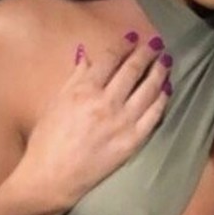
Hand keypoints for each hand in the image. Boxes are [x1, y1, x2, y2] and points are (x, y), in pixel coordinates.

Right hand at [18, 33, 172, 206]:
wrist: (52, 177)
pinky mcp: (132, 141)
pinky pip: (153, 115)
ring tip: (166, 62)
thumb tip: (85, 54)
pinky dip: (162, 100)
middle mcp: (106, 102)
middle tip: (155, 43)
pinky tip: (166, 91)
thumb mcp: (56, 102)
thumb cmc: (47, 140)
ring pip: (148, 90)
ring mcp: (122, 122)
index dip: (123, 45)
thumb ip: (74, 77)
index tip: (132, 37)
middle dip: (146, 53)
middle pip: (132, 70)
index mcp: (84, 89)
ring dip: (159, 72)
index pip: (110, 59)